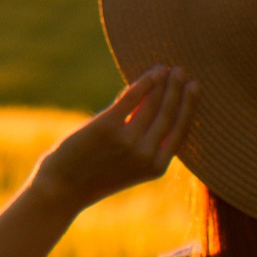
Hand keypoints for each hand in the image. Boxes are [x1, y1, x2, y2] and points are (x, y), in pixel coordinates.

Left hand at [31, 65, 198, 213]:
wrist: (62, 189)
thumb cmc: (94, 176)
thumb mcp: (129, 168)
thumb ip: (146, 144)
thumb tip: (156, 106)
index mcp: (156, 167)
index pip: (180, 130)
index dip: (189, 106)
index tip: (194, 87)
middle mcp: (146, 154)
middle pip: (170, 113)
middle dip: (179, 89)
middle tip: (182, 70)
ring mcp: (128, 140)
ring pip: (153, 103)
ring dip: (163, 82)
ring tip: (167, 68)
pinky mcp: (107, 127)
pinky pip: (132, 98)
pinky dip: (144, 82)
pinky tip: (152, 72)